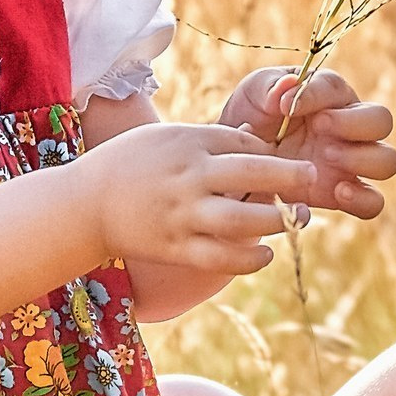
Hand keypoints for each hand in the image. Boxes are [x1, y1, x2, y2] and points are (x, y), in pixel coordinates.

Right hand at [84, 120, 320, 278]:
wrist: (83, 206)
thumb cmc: (131, 164)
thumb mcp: (167, 137)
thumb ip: (211, 140)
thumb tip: (258, 144)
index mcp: (189, 144)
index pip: (246, 144)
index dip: (274, 153)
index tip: (290, 162)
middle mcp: (189, 178)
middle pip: (254, 174)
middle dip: (292, 178)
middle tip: (313, 180)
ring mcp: (182, 215)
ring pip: (243, 220)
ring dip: (277, 220)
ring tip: (298, 219)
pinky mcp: (175, 248)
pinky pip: (221, 258)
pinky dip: (250, 258)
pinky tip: (266, 254)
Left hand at [219, 69, 395, 220]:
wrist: (235, 164)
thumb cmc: (249, 120)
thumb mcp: (253, 94)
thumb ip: (270, 86)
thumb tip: (290, 87)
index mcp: (328, 96)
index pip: (336, 88)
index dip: (316, 94)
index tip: (284, 105)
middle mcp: (348, 128)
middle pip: (381, 120)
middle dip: (354, 123)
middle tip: (319, 127)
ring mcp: (349, 163)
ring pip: (387, 160)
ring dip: (363, 158)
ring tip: (328, 156)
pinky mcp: (342, 195)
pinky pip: (373, 202)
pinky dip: (363, 199)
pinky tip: (338, 192)